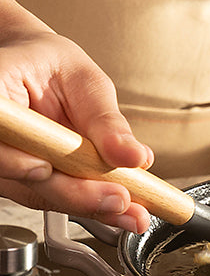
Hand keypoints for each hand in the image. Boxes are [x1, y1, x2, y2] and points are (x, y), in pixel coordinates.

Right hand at [0, 25, 153, 231]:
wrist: (37, 71)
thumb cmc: (51, 66)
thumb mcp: (85, 82)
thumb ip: (105, 121)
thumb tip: (131, 155)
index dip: (9, 157)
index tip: (43, 167)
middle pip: (15, 174)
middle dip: (70, 192)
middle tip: (117, 199)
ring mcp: (1, 159)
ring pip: (33, 192)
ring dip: (85, 204)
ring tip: (130, 209)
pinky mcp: (17, 179)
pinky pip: (49, 196)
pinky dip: (87, 202)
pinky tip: (121, 208)